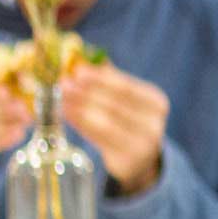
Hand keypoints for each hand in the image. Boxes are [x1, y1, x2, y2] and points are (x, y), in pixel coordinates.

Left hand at [62, 63, 168, 194]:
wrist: (142, 158)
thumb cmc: (129, 120)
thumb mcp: (127, 99)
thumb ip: (109, 79)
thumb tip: (82, 57)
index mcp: (157, 102)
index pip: (127, 88)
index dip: (101, 78)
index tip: (77, 69)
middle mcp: (154, 124)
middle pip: (115, 105)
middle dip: (86, 92)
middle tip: (62, 83)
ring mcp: (142, 145)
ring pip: (105, 123)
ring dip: (79, 109)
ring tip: (60, 98)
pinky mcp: (125, 161)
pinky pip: (98, 139)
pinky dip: (80, 125)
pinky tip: (66, 114)